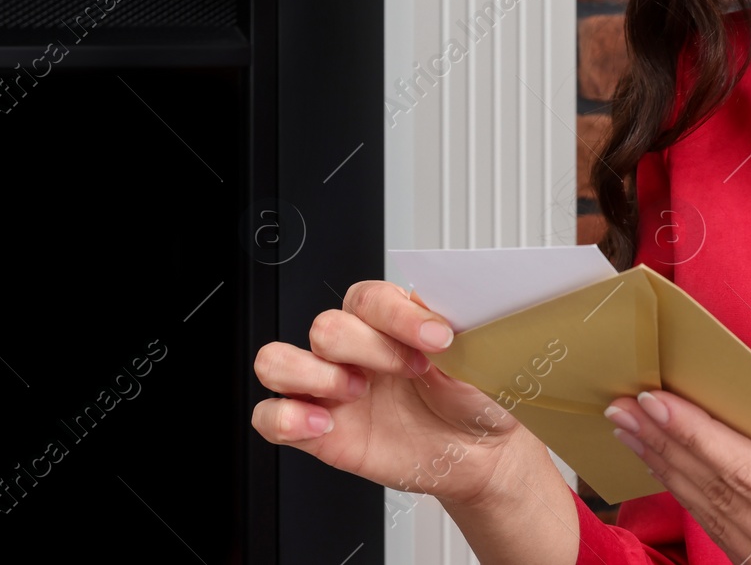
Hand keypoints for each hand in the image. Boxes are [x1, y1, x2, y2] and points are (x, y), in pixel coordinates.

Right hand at [251, 280, 534, 508]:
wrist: (480, 451)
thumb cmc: (476, 396)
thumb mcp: (481, 358)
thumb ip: (460, 331)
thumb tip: (451, 312)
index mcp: (389, 319)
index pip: (370, 298)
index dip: (400, 317)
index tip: (439, 339)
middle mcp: (352, 347)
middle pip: (326, 327)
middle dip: (368, 349)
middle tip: (411, 371)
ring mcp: (329, 387)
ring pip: (276, 360)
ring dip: (313, 375)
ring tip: (357, 393)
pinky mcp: (316, 430)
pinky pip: (269, 416)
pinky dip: (285, 418)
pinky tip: (323, 425)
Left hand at [603, 390, 750, 564]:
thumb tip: (743, 421)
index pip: (747, 472)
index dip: (695, 434)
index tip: (654, 400)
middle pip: (717, 495)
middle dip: (663, 446)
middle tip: (621, 406)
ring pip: (711, 518)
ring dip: (665, 470)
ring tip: (629, 430)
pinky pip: (723, 536)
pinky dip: (690, 497)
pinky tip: (664, 468)